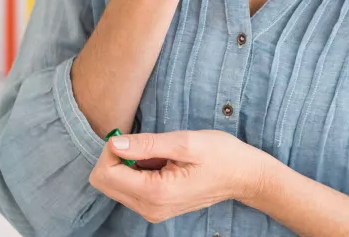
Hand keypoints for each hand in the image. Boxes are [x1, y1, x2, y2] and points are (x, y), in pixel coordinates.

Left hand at [89, 130, 269, 223]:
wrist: (244, 177)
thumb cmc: (222, 156)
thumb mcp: (186, 142)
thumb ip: (148, 144)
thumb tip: (114, 143)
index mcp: (155, 193)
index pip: (106, 173)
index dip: (112, 149)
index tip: (133, 136)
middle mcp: (149, 208)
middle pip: (104, 182)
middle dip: (116, 157)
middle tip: (143, 143)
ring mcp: (152, 211)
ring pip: (115, 185)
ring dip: (128, 164)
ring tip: (159, 154)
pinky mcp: (156, 208)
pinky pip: (130, 189)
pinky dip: (137, 172)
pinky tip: (161, 163)